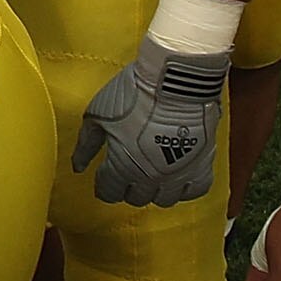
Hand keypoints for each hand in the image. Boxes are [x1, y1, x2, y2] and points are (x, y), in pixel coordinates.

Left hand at [71, 31, 230, 205]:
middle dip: (128, 188)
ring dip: (155, 190)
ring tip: (152, 175)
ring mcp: (178, 173)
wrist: (175, 80)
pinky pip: (196, 189)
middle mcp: (150, 178)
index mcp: (122, 167)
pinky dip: (186, 187)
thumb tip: (77, 166)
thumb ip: (86, 145)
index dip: (104, 186)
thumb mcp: (97, 115)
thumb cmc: (134, 94)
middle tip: (127, 174)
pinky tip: (178, 176)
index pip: (109, 192)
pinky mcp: (202, 163)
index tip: (105, 178)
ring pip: (164, 199)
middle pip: (137, 198)